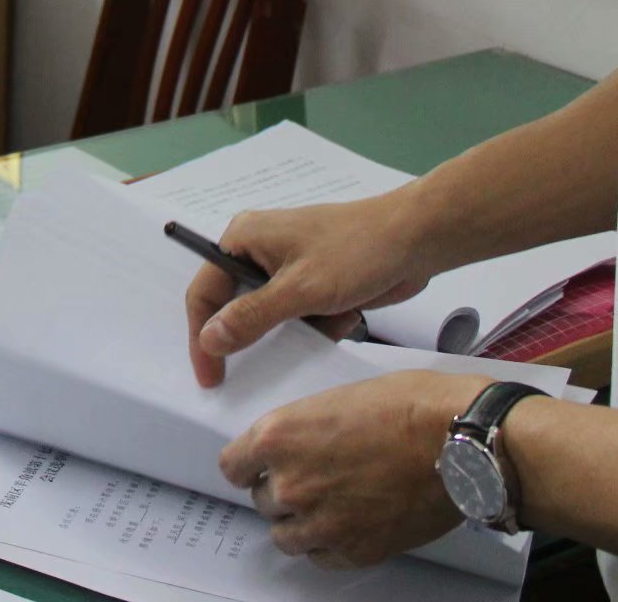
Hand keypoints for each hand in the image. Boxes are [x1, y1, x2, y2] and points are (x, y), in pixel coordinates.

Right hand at [185, 190, 433, 386]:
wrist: (416, 238)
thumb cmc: (355, 253)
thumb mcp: (300, 290)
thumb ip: (251, 317)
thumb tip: (207, 340)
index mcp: (242, 240)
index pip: (204, 293)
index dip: (201, 337)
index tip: (210, 378)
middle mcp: (257, 251)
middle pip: (235, 305)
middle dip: (253, 336)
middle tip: (256, 373)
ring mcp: (287, 265)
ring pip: (269, 315)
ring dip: (292, 332)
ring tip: (317, 333)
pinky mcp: (312, 280)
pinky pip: (297, 315)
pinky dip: (315, 326)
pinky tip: (341, 320)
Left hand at [221, 369, 481, 567]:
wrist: (459, 441)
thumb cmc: (408, 407)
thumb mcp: (334, 399)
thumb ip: (301, 428)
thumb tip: (292, 445)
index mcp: (278, 437)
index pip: (233, 466)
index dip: (250, 465)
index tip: (260, 466)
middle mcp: (291, 484)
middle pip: (262, 500)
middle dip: (283, 489)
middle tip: (313, 478)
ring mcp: (321, 522)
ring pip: (286, 535)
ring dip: (300, 522)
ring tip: (328, 505)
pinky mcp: (353, 550)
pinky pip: (320, 558)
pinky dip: (329, 545)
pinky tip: (348, 524)